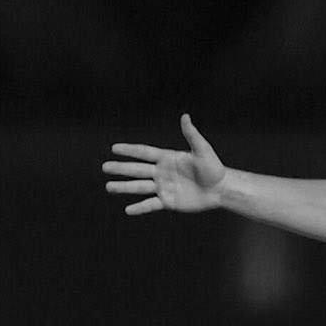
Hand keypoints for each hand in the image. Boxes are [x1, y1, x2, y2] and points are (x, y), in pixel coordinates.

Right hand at [103, 113, 225, 215]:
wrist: (221, 189)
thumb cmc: (214, 167)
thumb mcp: (202, 149)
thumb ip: (191, 134)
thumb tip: (185, 116)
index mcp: (167, 158)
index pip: (144, 153)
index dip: (130, 150)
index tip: (114, 148)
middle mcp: (162, 172)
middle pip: (137, 170)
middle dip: (121, 168)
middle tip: (104, 167)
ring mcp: (164, 187)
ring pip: (139, 187)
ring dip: (124, 187)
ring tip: (108, 187)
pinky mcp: (168, 201)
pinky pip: (151, 204)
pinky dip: (140, 208)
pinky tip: (128, 209)